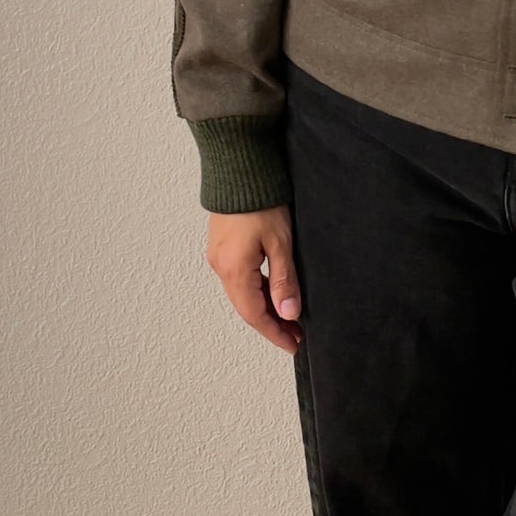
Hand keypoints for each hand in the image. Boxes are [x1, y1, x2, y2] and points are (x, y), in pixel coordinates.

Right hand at [205, 206, 302, 353]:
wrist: (239, 169)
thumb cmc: (260, 201)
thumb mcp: (280, 243)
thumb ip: (284, 279)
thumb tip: (288, 313)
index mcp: (233, 269)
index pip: (255, 314)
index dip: (275, 333)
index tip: (293, 345)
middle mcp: (221, 267)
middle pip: (247, 307)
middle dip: (272, 324)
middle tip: (296, 336)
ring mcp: (219, 257)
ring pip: (243, 294)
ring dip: (265, 307)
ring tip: (290, 316)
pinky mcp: (223, 247)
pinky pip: (239, 278)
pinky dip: (257, 290)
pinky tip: (274, 292)